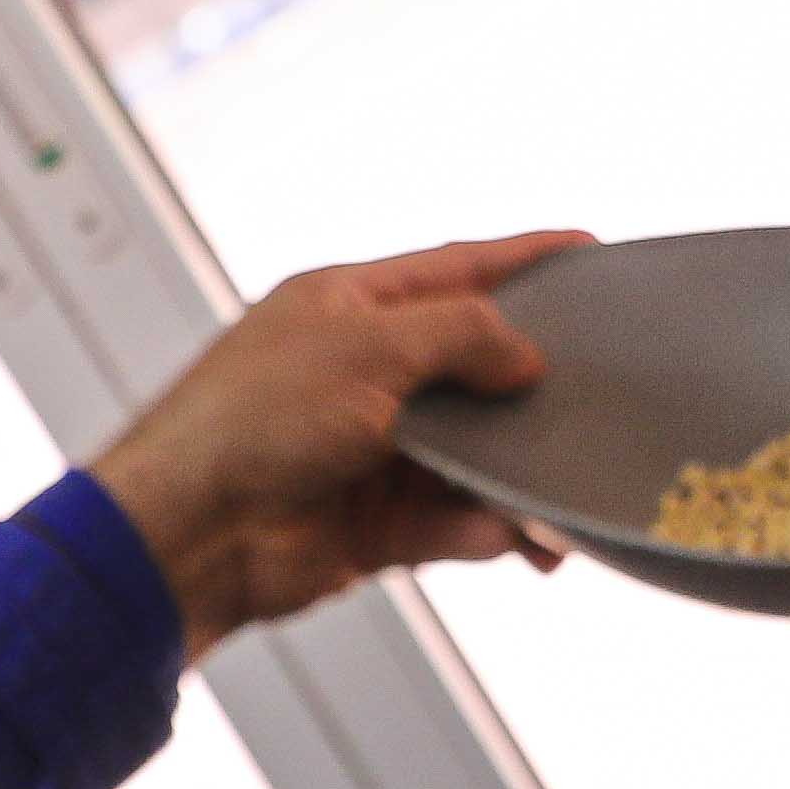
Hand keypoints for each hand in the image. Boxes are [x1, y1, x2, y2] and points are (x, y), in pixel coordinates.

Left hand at [89, 232, 584, 654]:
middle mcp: (363, 373)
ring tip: (562, 500)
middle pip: (473, 370)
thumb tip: (526, 356)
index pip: (456, 269)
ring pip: (472, 457)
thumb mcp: (369, 347)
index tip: (587, 251)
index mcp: (350, 306)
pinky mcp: (373, 524)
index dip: (523, 259)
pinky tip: (512, 537)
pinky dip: (483, 529)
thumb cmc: (249, 419)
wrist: (189, 534)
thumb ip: (460, 337)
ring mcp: (369, 450)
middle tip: (600, 395)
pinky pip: (450, 523)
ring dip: (516, 478)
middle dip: (532, 387)